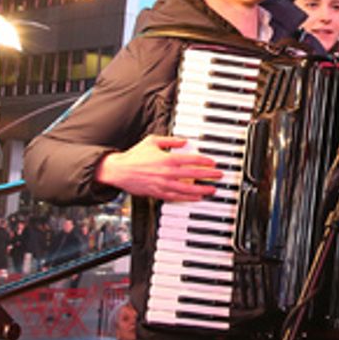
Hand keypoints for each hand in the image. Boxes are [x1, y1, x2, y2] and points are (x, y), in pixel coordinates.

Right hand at [97, 135, 222, 200]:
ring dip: (202, 190)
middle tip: (218, 176)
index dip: (205, 161)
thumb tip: (184, 141)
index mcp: (168, 158)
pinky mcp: (159, 193)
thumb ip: (170, 141)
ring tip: (212, 190)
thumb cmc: (135, 156)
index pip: (192, 160)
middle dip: (208, 176)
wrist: (120, 170)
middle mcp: (168, 173)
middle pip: (194, 175)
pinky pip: (177, 197)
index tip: (213, 162)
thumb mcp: (153, 141)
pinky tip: (197, 198)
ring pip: (188, 189)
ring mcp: (164, 184)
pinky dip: (188, 198)